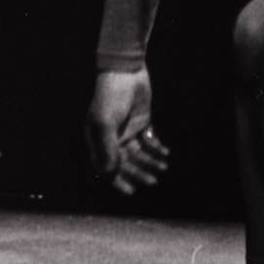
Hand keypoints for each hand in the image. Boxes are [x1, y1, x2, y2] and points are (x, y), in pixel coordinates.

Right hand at [85, 67, 169, 194]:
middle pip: (125, 163)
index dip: (117, 180)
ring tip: (163, 167)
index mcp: (97, 141)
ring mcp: (126, 131)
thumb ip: (107, 147)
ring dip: (150, 161)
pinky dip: (157, 148)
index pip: (106, 167)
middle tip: (153, 181)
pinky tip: (166, 153)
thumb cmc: (110, 97)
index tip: (131, 191)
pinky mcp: (141, 122)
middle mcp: (111, 139)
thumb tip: (109, 172)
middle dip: (139, 172)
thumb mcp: (105, 122)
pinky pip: (148, 141)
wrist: (125, 71)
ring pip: (139, 153)